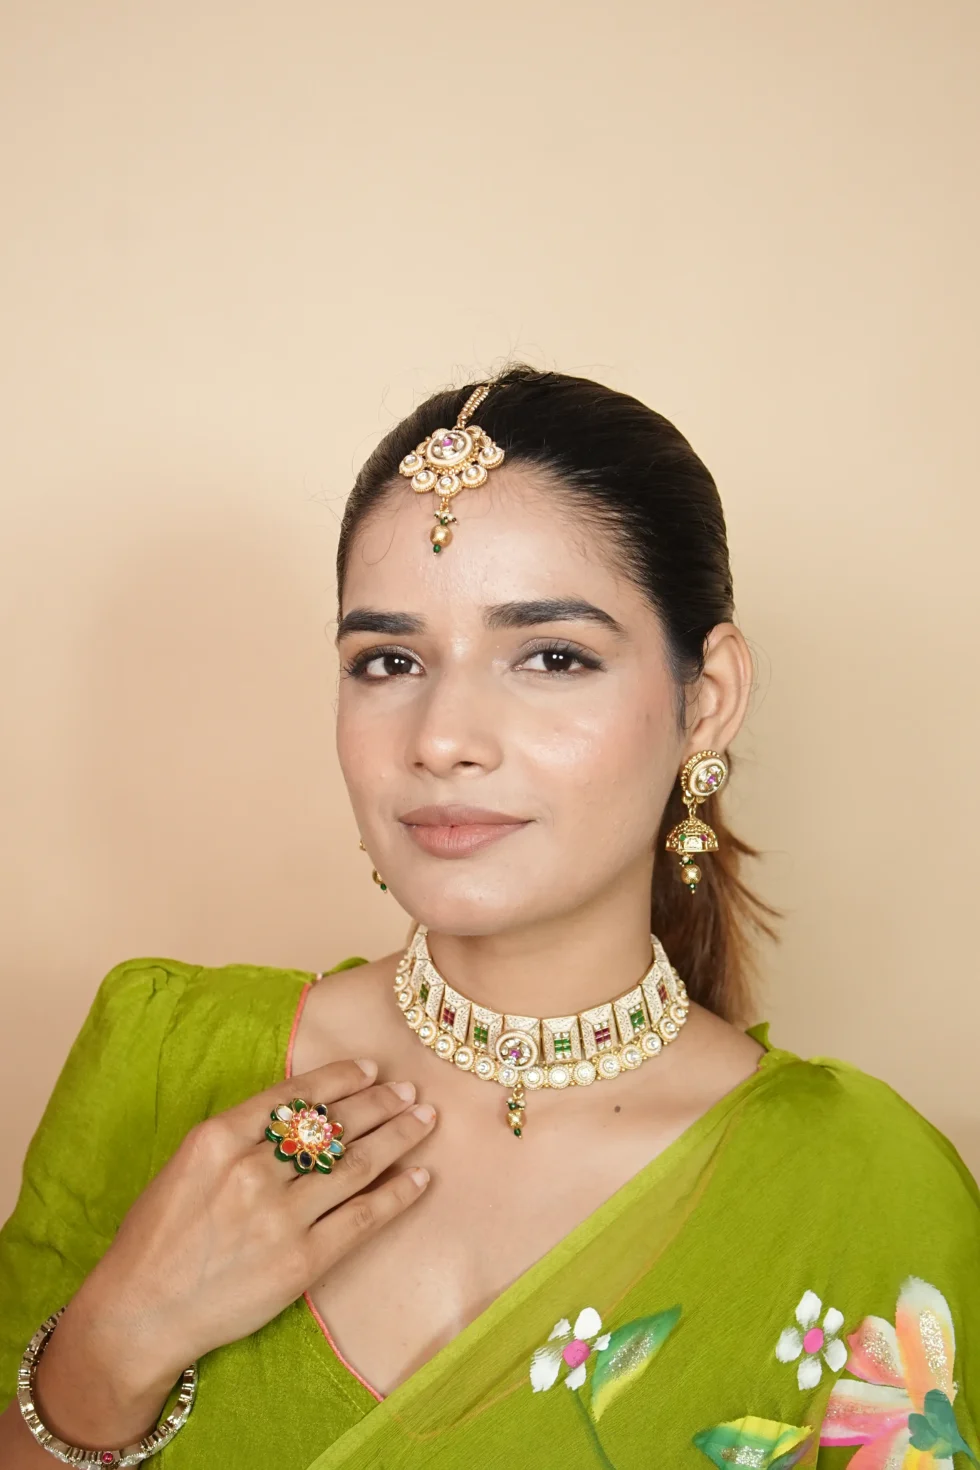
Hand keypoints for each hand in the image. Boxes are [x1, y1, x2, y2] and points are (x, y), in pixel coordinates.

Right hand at [30, 1060, 432, 1447]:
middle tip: (409, 1090)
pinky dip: (397, 1195)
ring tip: (423, 1120)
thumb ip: (238, 1137)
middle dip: (380, 1102)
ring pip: (356, 1165)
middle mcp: (253, 1170)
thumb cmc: (156, 1238)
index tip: (371, 1069)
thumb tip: (299, 1114)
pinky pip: (363, 1218)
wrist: (139, 1314)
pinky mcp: (301, 1261)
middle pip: (334, 1126)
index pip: (295, 1097)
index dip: (340, 1079)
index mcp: (219, 1138)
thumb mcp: (186, 1165)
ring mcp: (280, 1217)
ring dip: (397, 1138)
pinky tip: (420, 1178)